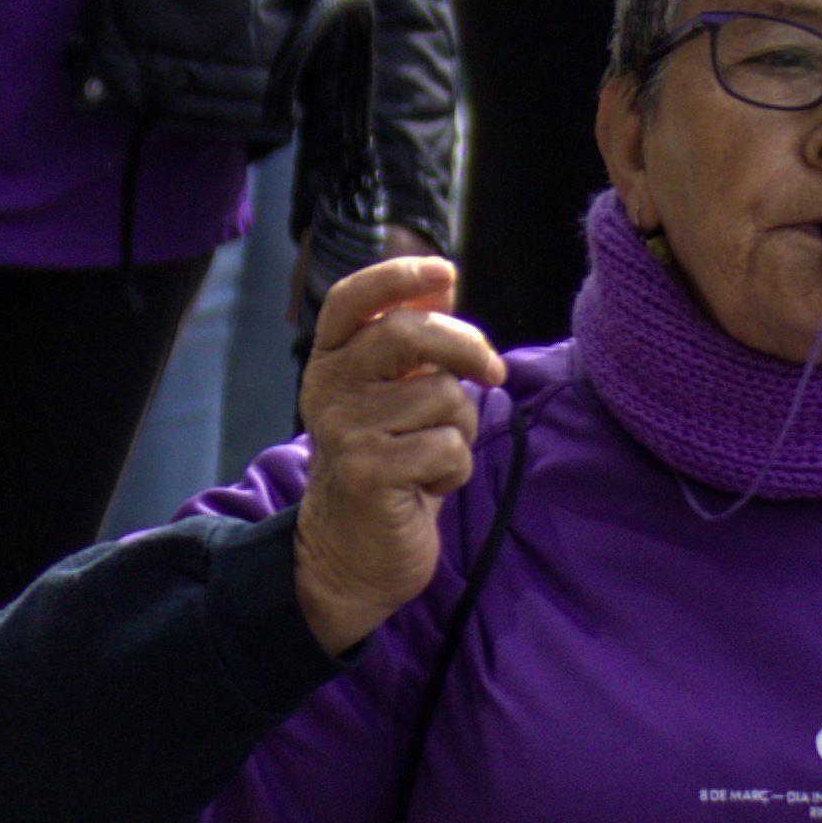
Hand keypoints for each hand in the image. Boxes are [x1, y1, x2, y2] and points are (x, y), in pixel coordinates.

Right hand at [291, 256, 505, 653]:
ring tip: (436, 454)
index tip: (446, 270)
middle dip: (466, 346)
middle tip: (493, 372)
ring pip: (442, 396)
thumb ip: (414, 341)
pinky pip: (446, 447)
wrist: (352, 552)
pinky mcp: (367, 473)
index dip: (397, 274)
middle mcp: (328, 388)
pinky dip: (455, 469)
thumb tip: (443, 280)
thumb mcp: (394, 395)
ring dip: (462, 427)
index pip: (352, 298)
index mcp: (331, 361)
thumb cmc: (387, 462)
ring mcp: (344, 430)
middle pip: (409, 332)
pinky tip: (430, 485)